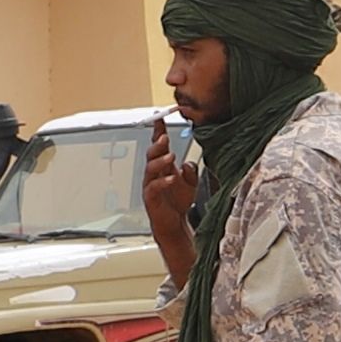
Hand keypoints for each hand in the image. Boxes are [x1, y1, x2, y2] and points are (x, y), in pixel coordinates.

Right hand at [139, 127, 197, 276]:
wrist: (174, 223)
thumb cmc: (178, 202)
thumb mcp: (190, 183)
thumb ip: (190, 171)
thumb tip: (188, 163)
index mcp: (163, 166)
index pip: (159, 145)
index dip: (158, 132)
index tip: (159, 118)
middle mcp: (155, 174)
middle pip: (151, 154)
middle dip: (157, 144)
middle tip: (165, 136)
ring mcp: (151, 185)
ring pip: (150, 168)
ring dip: (160, 160)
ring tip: (170, 155)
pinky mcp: (151, 198)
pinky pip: (153, 187)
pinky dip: (162, 182)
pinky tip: (171, 179)